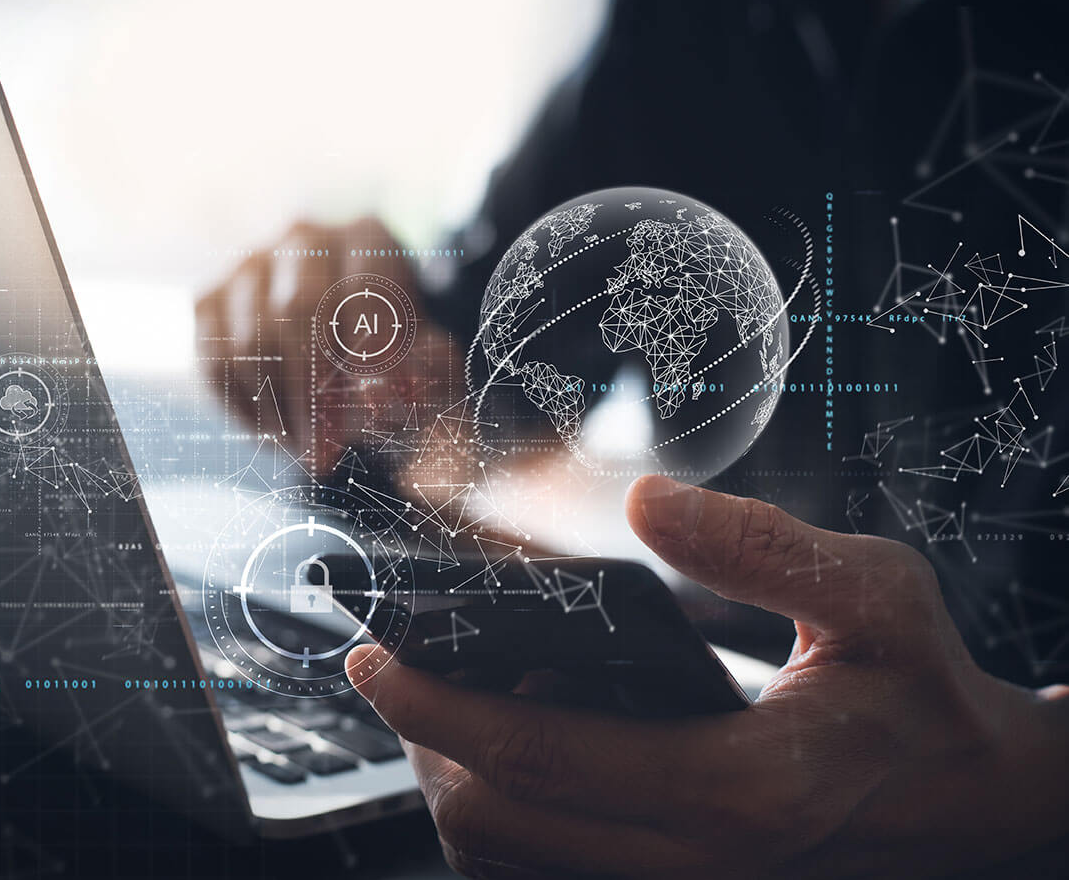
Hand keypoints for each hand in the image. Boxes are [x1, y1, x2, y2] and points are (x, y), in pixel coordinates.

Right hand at [195, 217, 461, 475]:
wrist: (347, 363)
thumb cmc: (399, 362)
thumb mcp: (427, 367)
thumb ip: (418, 375)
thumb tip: (377, 392)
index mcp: (367, 237)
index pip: (363, 287)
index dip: (367, 352)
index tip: (373, 412)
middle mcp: (305, 238)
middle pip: (297, 310)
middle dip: (312, 394)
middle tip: (326, 455)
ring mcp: (250, 266)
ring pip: (251, 340)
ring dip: (278, 411)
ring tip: (307, 455)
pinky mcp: (209, 300)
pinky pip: (215, 361)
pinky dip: (245, 410)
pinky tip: (275, 436)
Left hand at [347, 475, 1068, 878]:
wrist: (972, 798)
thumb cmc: (920, 692)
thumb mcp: (876, 596)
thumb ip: (760, 546)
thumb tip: (642, 503)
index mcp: (737, 790)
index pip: (537, 757)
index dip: (436, 706)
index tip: (373, 659)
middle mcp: (696, 862)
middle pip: (495, 823)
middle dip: (425, 743)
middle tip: (404, 670)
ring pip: (507, 862)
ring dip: (455, 782)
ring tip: (454, 699)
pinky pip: (545, 874)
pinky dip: (501, 817)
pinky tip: (513, 748)